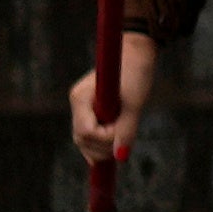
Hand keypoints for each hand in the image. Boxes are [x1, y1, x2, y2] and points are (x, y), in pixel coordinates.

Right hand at [69, 29, 158, 164]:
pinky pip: (89, 135)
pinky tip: (113, 149)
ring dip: (102, 147)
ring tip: (123, 140)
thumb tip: (120, 157)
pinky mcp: (89, 111)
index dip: (105, 138)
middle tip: (125, 141)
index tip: (124, 128)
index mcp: (80, 98)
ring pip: (84, 140)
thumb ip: (126, 130)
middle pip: (82, 139)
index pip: (86, 132)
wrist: (136, 54)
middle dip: (103, 147)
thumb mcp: (134, 103)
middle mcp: (76, 103)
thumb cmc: (135, 74)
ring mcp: (81, 108)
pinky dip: (100, 144)